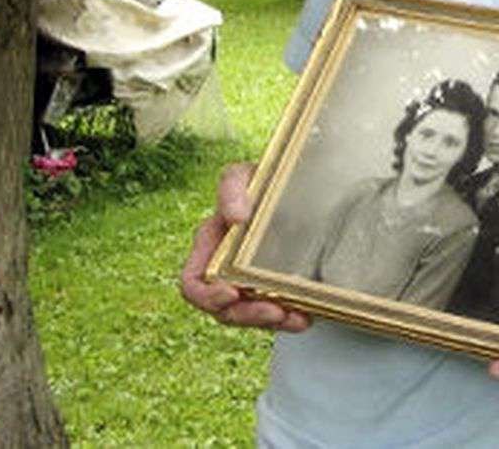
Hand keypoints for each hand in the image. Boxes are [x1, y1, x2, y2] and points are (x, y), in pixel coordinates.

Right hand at [179, 161, 311, 332]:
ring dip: (271, 322)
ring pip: (252, 316)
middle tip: (274, 312)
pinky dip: (291, 318)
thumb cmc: (261, 180)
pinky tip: (306, 316)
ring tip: (295, 318)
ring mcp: (250, 283)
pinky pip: (277, 312)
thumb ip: (231, 187)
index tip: (231, 293)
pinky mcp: (276, 288)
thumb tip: (235, 217)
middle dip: (247, 316)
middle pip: (224, 309)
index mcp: (209, 248)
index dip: (206, 296)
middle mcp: (225, 271)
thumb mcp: (244, 175)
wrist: (299, 185)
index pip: (192, 284)